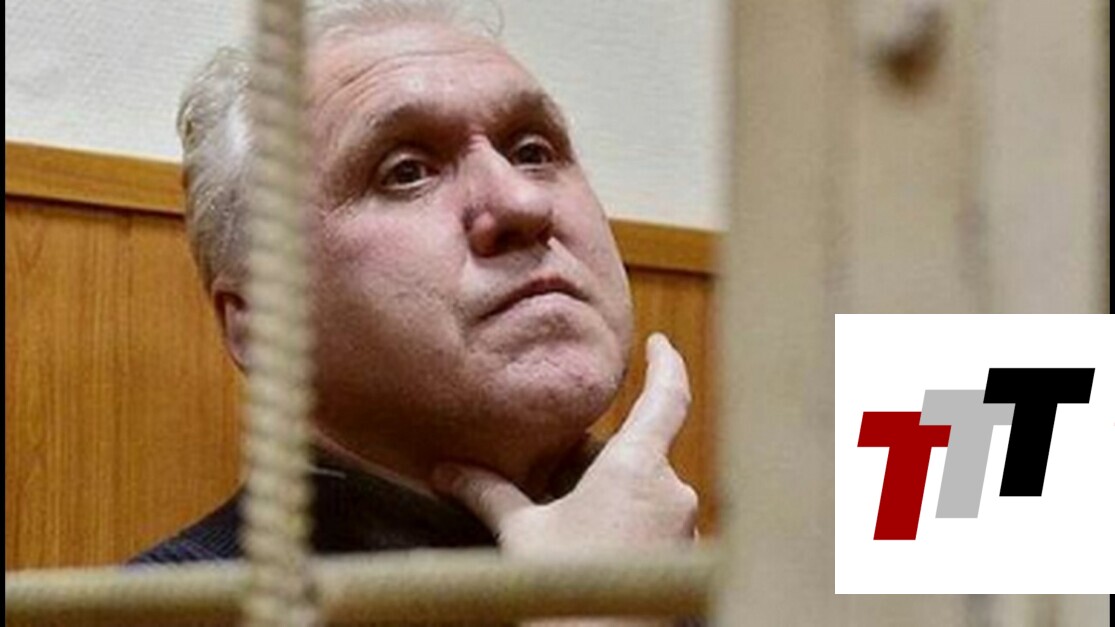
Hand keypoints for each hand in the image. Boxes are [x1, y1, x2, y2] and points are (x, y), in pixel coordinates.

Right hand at [431, 332, 698, 555]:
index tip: (660, 342)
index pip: (669, 396)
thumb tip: (446, 470)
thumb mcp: (522, 537)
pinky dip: (625, 523)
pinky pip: (654, 523)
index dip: (666, 363)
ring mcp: (684, 529)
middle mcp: (674, 493)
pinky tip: (589, 546)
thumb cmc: (568, 588)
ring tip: (567, 521)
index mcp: (639, 469)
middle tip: (555, 476)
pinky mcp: (682, 560)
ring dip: (612, 494)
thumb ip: (488, 494)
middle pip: (641, 452)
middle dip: (600, 459)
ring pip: (646, 491)